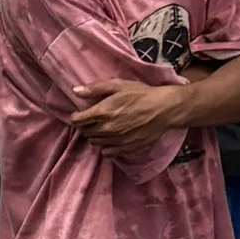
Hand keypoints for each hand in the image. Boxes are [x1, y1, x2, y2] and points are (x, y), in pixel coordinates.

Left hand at [69, 80, 190, 159]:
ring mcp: (116, 140)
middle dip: (85, 126)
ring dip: (95, 136)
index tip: (81, 114)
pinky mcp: (125, 148)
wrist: (163, 109)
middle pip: (84, 132)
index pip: (77, 121)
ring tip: (103, 127)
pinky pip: (107, 152)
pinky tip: (111, 138)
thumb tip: (76, 91)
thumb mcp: (118, 85)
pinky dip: (106, 146)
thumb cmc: (141, 94)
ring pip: (94, 142)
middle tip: (93, 119)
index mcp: (102, 112)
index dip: (76, 117)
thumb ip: (95, 88)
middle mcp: (106, 128)